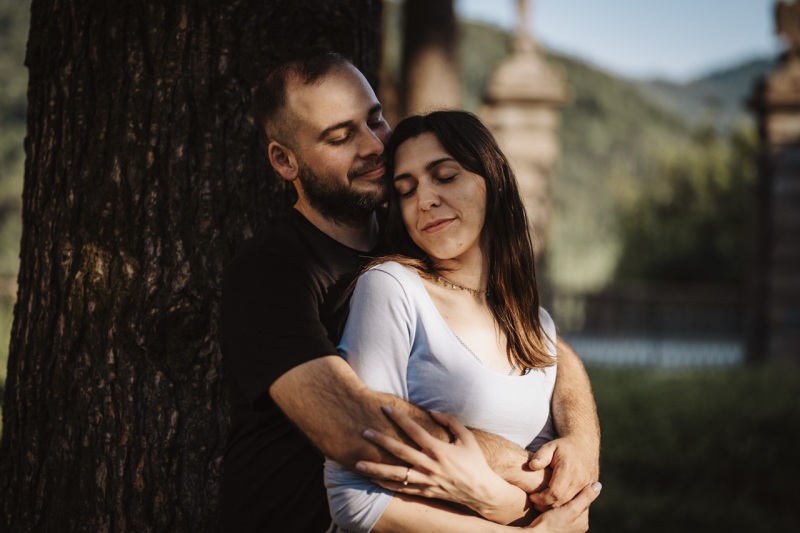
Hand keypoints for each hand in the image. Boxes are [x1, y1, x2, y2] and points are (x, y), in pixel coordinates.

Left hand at [356, 407, 517, 518]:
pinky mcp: (425, 492)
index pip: (415, 431)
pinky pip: (401, 489)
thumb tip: (432, 411)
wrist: (482, 491)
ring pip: (396, 474)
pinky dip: (386, 485)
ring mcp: (426, 481)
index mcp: (440, 450)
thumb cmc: (475, 462)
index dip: (400, 419)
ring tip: (358, 464)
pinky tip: (372, 479)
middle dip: (381, 441)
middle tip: (365, 432)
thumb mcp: (467, 437)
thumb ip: (451, 421)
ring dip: (376, 468)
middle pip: (400, 451)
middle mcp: (430, 465)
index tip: (386, 408)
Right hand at [525, 482, 600, 531]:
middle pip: (575, 503)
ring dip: (560, 498)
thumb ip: (585, 497)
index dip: (577, 489)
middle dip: (568, 494)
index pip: (584, 500)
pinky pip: (558, 509)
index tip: (568, 480)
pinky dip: (555, 503)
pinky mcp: (556, 523)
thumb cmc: (552, 523)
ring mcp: (567, 525)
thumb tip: (598, 485)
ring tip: (552, 491)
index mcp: (583, 522)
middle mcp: (577, 525)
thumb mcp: (571, 509)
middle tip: (559, 484)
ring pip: (566, 505)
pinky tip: (548, 498)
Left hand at [527, 437, 598, 510]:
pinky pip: (577, 504)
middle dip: (546, 505)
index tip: (532, 497)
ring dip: (555, 508)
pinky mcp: (590, 491)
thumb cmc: (563, 447)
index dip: (541, 498)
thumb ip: (541, 456)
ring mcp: (587, 487)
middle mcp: (580, 480)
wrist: (584, 444)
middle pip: (562, 502)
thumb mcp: (550, 447)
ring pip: (569, 505)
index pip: (554, 493)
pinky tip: (555, 502)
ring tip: (542, 503)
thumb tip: (532, 466)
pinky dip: (565, 506)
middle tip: (534, 502)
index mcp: (569, 469)